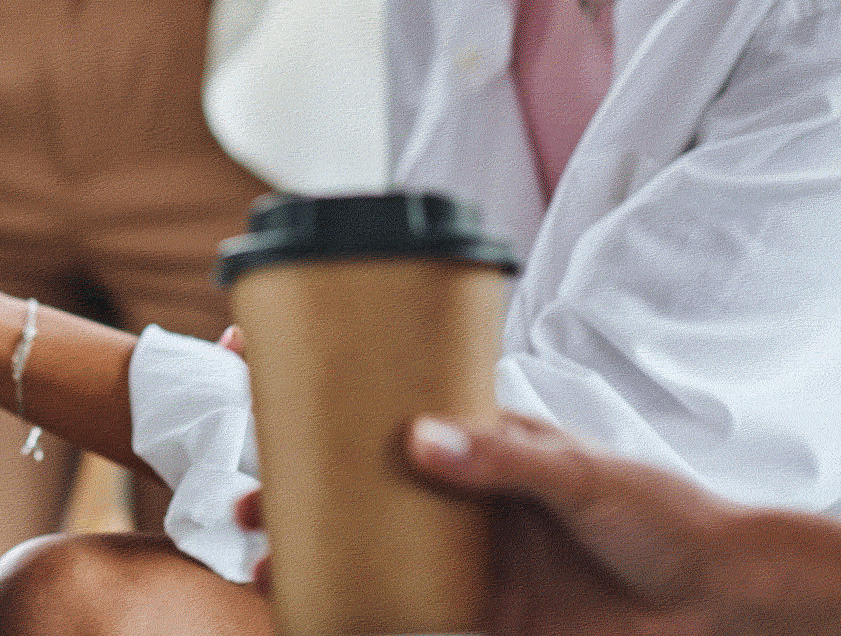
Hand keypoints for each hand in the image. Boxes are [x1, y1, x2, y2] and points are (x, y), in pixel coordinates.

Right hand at [235, 412, 737, 630]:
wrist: (712, 598)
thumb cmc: (656, 511)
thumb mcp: (578, 471)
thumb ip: (503, 458)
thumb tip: (419, 443)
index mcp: (468, 433)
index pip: (378, 389)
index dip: (312, 369)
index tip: (246, 348)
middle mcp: (449, 489)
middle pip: (348, 476)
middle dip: (284, 483)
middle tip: (243, 496)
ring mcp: (456, 551)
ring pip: (359, 546)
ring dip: (303, 554)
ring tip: (261, 566)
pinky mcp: (473, 613)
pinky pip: (397, 614)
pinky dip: (350, 615)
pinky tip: (311, 617)